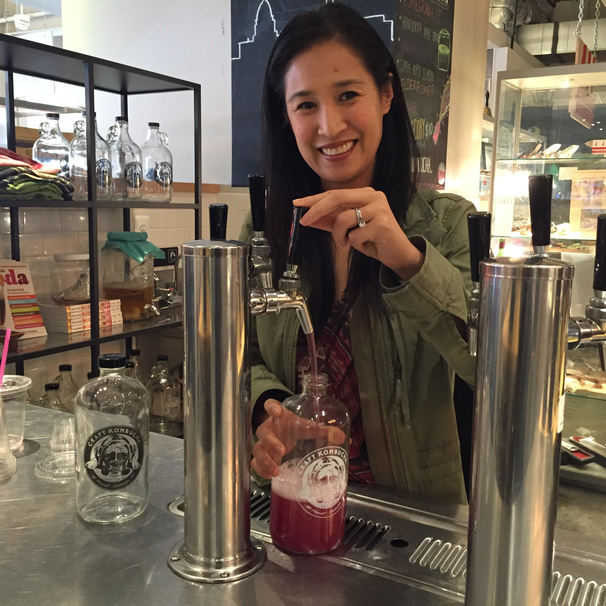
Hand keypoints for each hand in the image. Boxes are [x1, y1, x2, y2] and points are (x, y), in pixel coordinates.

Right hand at [251, 398, 345, 478]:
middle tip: (281, 451)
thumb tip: (341, 437)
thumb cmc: (293, 428)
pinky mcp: (262, 457)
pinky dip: (261, 470)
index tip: (278, 412)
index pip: (270, 405)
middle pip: (263, 432)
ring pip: (257, 450)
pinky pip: (255, 464)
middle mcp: (269, 429)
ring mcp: (263, 444)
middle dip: (270, 442)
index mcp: (279, 417)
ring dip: (265, 460)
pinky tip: (270, 475)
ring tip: (276, 470)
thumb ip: (323, 431)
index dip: (272, 407)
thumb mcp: (307, 427)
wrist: (284, 436)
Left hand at [294, 187, 423, 279]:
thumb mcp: (348, 229)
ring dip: (339, 236)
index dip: (314, 199)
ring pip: (343, 219)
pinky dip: (354, 244)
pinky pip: (354, 235)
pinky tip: (365, 245)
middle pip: (336, 198)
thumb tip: (309, 218)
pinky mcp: (383, 223)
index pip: (334, 194)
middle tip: (304, 221)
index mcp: (364, 194)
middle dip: (316, 210)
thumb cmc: (373, 239)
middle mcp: (373, 196)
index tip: (297, 204)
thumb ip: (330, 222)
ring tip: (347, 242)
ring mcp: (379, 208)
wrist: (398, 254)